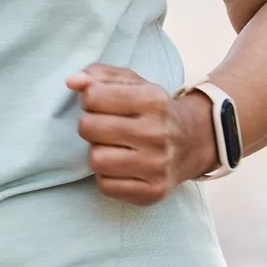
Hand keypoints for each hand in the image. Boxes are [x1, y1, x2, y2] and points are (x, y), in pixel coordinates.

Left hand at [67, 63, 215, 205]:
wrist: (194, 142)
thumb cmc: (154, 111)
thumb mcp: (135, 83)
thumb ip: (101, 75)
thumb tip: (72, 81)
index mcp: (153, 100)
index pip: (93, 96)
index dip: (90, 99)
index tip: (101, 104)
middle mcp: (157, 132)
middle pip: (89, 128)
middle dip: (90, 126)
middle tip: (103, 127)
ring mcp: (156, 164)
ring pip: (96, 160)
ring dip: (98, 153)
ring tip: (112, 148)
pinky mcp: (153, 190)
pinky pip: (106, 186)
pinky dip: (107, 177)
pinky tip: (120, 167)